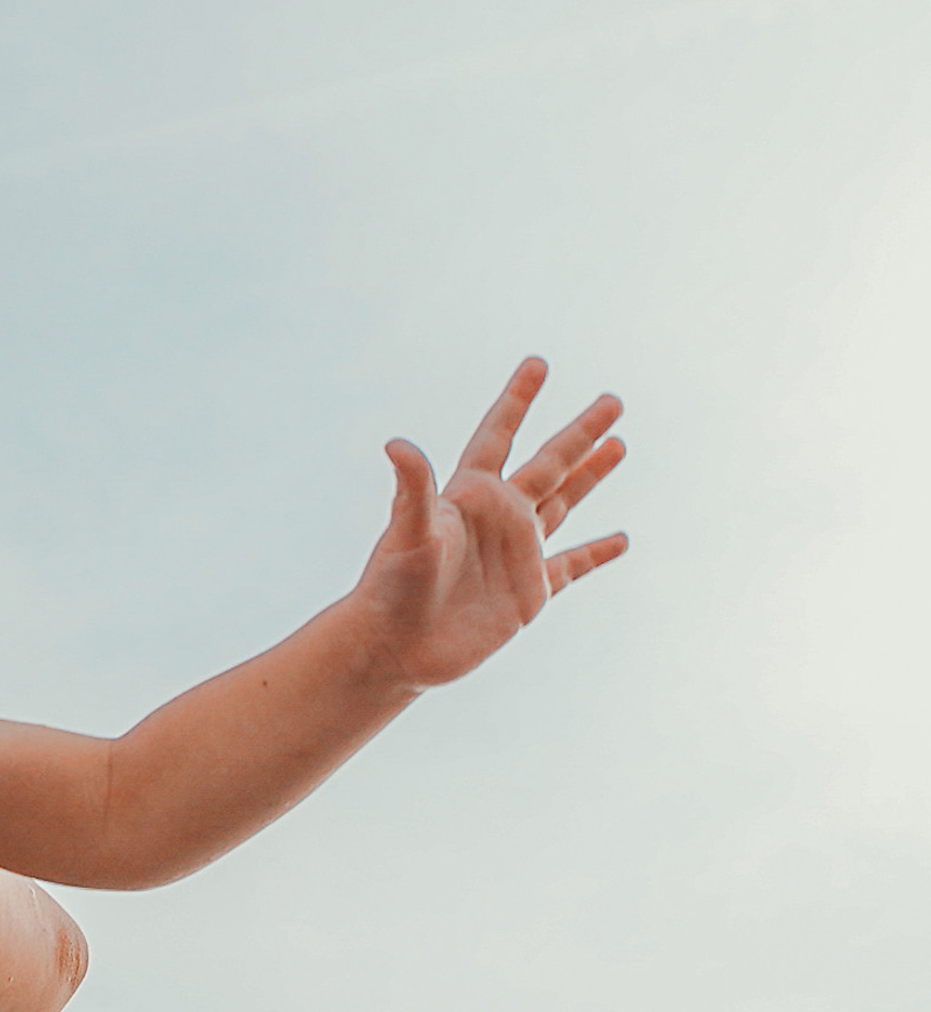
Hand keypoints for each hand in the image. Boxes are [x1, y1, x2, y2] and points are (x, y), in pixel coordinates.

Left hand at [351, 358, 628, 688]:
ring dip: (590, 476)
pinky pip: (571, 567)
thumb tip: (396, 443)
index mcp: (470, 496)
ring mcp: (516, 554)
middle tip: (612, 399)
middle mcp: (497, 518)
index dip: (517, 400)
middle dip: (579, 432)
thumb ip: (411, 487)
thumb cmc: (392, 588)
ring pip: (564, 504)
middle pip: (548, 463)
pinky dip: (596, 554)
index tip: (537, 364)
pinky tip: (620, 540)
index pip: (498, 436)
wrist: (393, 648)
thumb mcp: (407, 533)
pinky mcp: (528, 594)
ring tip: (619, 445)